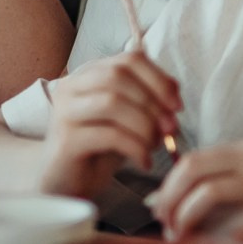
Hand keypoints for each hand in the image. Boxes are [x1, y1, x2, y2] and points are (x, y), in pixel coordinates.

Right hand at [39, 51, 181, 197]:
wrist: (67, 183)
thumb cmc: (98, 150)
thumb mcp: (127, 121)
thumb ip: (146, 102)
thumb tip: (174, 94)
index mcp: (89, 75)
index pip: (129, 59)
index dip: (159, 79)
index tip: (177, 106)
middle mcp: (72, 87)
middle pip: (118, 75)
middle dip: (153, 102)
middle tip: (171, 129)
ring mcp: (65, 112)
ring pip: (112, 102)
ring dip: (144, 125)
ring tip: (155, 146)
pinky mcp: (66, 140)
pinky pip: (108, 135)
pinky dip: (135, 148)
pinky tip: (144, 162)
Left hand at [147, 140, 242, 243]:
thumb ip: (236, 176)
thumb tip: (201, 194)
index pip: (192, 160)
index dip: (170, 184)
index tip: (161, 206)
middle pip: (192, 172)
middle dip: (170, 199)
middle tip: (165, 224)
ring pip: (209, 194)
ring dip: (187, 218)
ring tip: (183, 238)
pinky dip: (225, 241)